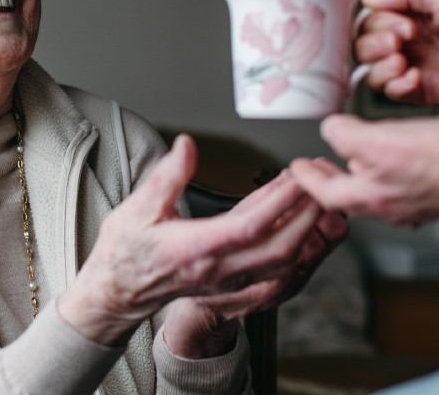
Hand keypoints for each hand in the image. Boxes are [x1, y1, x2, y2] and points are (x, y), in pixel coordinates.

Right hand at [57, 135, 326, 346]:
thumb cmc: (124, 251)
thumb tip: (187, 146)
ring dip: (307, 229)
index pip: (248, 227)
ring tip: (317, 194)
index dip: (279, 202)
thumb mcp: (136, 207)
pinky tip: (297, 215)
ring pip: (283, 260)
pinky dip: (294, 241)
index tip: (298, 175)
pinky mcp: (233, 281)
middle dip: (308, 215)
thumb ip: (167, 176)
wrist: (116, 293)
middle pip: (279, 248)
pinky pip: (274, 264)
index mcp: (194, 248)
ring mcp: (228, 280)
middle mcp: (217, 269)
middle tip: (322, 182)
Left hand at [289, 114, 438, 223]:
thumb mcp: (381, 139)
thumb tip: (329, 130)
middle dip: (330, 179)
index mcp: (370, 197)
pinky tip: (397, 158)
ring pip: (376, 191)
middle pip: (349, 195)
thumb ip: (346, 135)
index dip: (306, 178)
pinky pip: (402, 185)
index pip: (324, 193)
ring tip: (354, 157)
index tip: (294, 169)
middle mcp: (391, 207)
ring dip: (359, 173)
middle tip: (318, 167)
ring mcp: (416, 204)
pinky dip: (388, 171)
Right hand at [356, 0, 438, 104]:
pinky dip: (395, 86)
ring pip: (371, 72)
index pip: (370, 20)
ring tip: (402, 60)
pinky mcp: (424, 92)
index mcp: (411, 15)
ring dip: (378, 66)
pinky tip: (414, 76)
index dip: (377, 22)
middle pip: (364, 46)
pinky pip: (392, 94)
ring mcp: (415, 67)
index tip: (402, 22)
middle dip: (374, 44)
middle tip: (404, 40)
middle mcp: (409, 42)